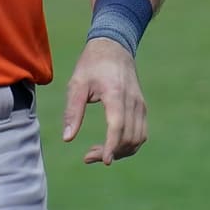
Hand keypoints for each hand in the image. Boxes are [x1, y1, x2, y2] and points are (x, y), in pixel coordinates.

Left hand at [62, 37, 147, 164]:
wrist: (114, 48)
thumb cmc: (91, 65)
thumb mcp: (77, 84)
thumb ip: (72, 111)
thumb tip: (67, 138)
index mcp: (116, 94)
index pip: (118, 126)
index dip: (112, 146)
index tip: (103, 161)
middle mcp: (133, 102)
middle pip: (129, 137)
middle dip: (111, 152)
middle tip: (88, 157)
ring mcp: (140, 106)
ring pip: (138, 139)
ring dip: (120, 151)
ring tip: (97, 153)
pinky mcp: (142, 108)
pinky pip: (141, 133)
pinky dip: (128, 144)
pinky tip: (111, 146)